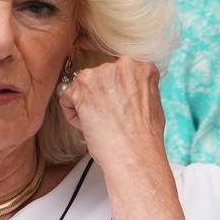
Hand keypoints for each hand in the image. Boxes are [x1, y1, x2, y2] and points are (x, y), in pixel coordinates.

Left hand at [58, 58, 167, 181]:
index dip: (115, 90)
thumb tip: (126, 89)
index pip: (118, 71)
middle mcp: (120, 65)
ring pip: (82, 86)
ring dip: (86, 104)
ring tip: (101, 122)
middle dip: (100, 95)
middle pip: (99, 77)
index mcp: (140, 66)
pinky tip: (89, 126)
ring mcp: (99, 74)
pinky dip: (74, 114)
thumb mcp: (152, 101)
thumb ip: (136, 87)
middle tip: (108, 116)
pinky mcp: (80, 89)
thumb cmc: (145, 137)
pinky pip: (67, 98)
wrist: (134, 154)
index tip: (116, 104)